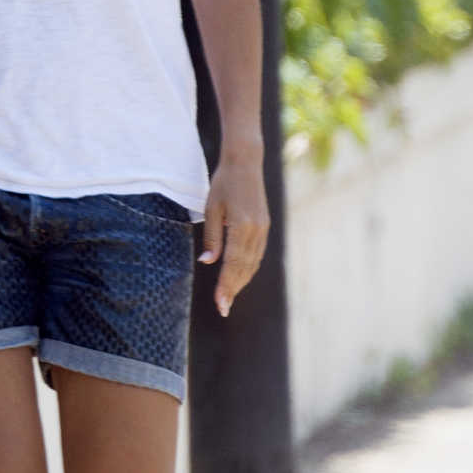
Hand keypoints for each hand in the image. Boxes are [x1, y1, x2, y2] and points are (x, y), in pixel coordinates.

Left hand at [199, 152, 268, 317]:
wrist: (245, 163)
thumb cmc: (223, 184)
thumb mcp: (211, 208)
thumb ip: (212, 238)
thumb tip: (207, 263)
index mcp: (242, 226)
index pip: (232, 264)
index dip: (226, 286)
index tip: (220, 304)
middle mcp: (256, 230)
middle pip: (245, 267)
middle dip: (233, 289)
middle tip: (223, 308)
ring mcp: (263, 229)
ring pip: (252, 263)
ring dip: (241, 281)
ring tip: (229, 297)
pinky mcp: (264, 226)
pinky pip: (257, 253)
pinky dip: (248, 268)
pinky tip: (239, 276)